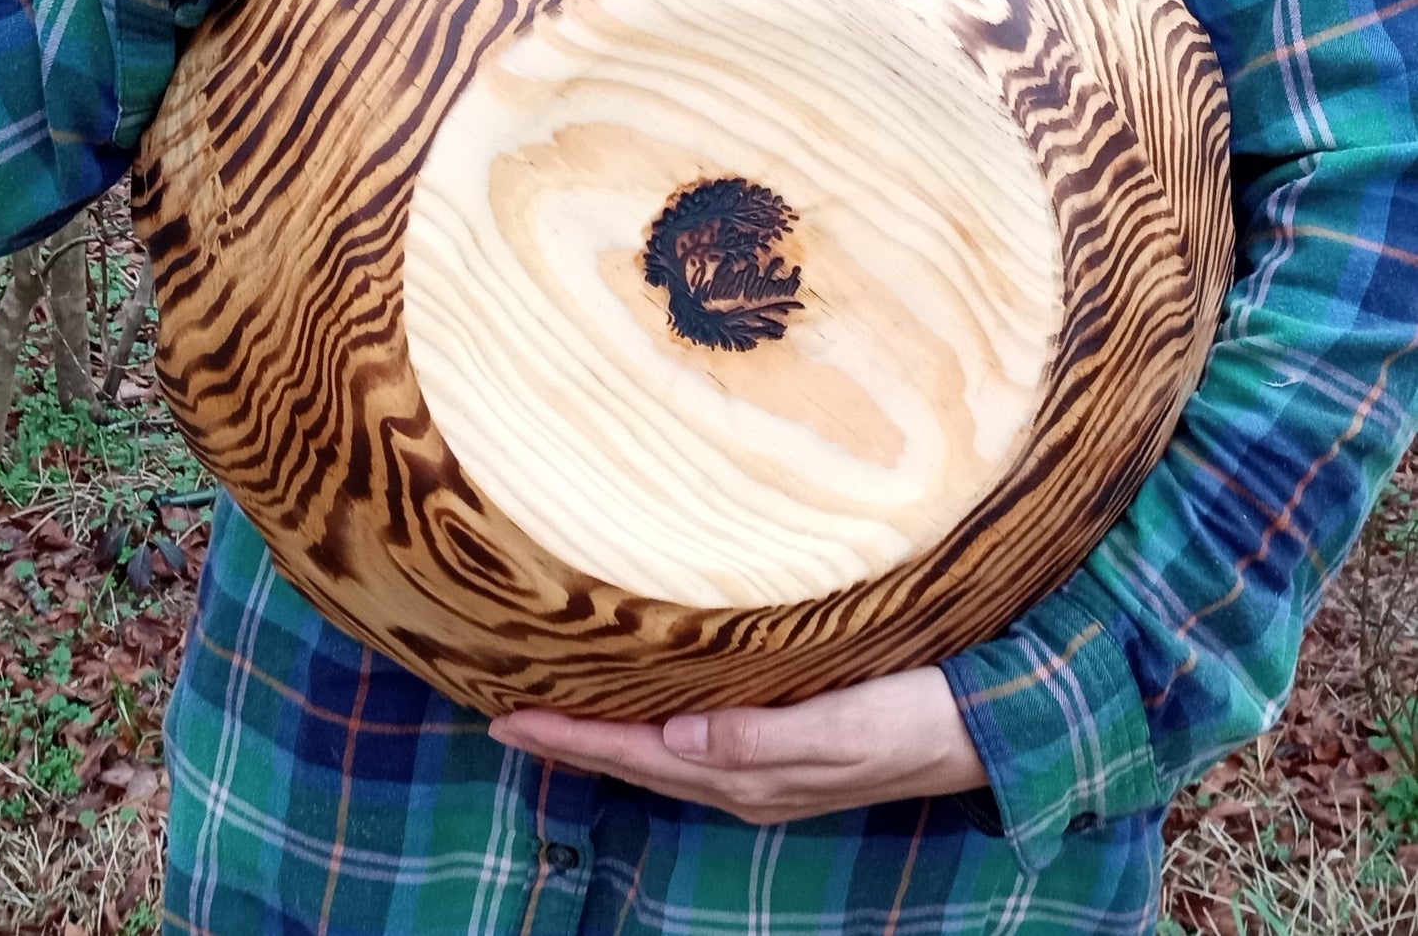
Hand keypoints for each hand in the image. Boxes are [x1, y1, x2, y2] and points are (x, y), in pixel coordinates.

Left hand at [487, 667, 988, 824]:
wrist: (985, 729)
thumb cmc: (919, 718)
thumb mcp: (845, 728)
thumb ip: (763, 738)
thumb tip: (678, 739)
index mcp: (750, 776)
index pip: (639, 755)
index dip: (571, 738)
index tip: (508, 718)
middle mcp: (745, 781)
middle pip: (636, 759)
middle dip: (569, 741)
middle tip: (504, 715)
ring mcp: (764, 768)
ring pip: (659, 753)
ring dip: (603, 736)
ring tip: (553, 713)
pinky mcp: (784, 744)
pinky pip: (692, 741)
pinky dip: (648, 726)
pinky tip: (641, 708)